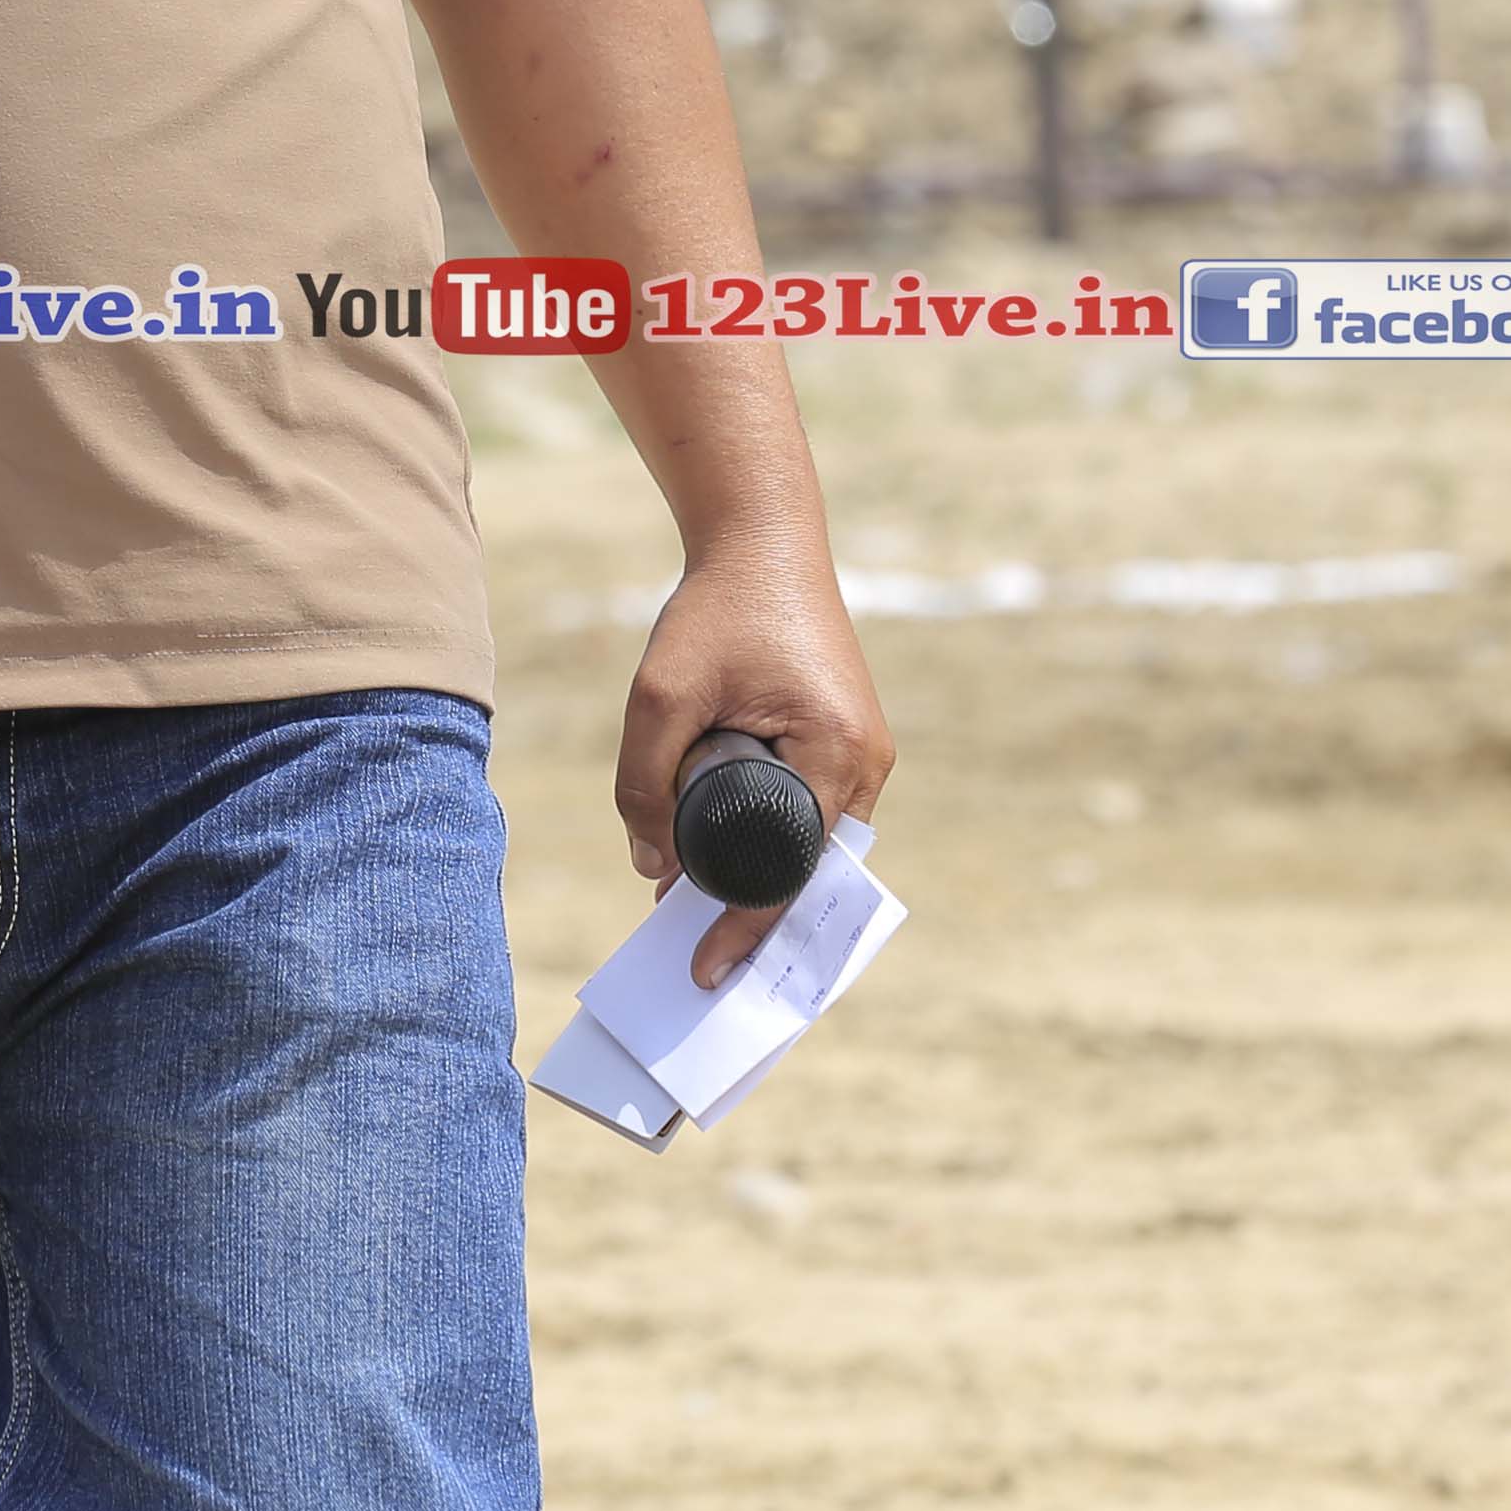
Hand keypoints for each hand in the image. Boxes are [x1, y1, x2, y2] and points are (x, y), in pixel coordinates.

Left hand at [616, 534, 893, 990]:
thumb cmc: (718, 611)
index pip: (793, 874)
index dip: (746, 928)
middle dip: (754, 916)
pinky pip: (811, 813)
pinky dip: (771, 842)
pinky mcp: (843, 740)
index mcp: (837, 754)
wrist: (762, 541)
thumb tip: (652, 870)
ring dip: (761, 878)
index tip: (704, 969)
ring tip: (696, 915)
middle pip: (811, 871)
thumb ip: (644, 783)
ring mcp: (862, 752)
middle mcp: (866, 761)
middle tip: (695, 960)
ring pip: (811, 845)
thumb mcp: (660, 694)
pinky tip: (721, 862)